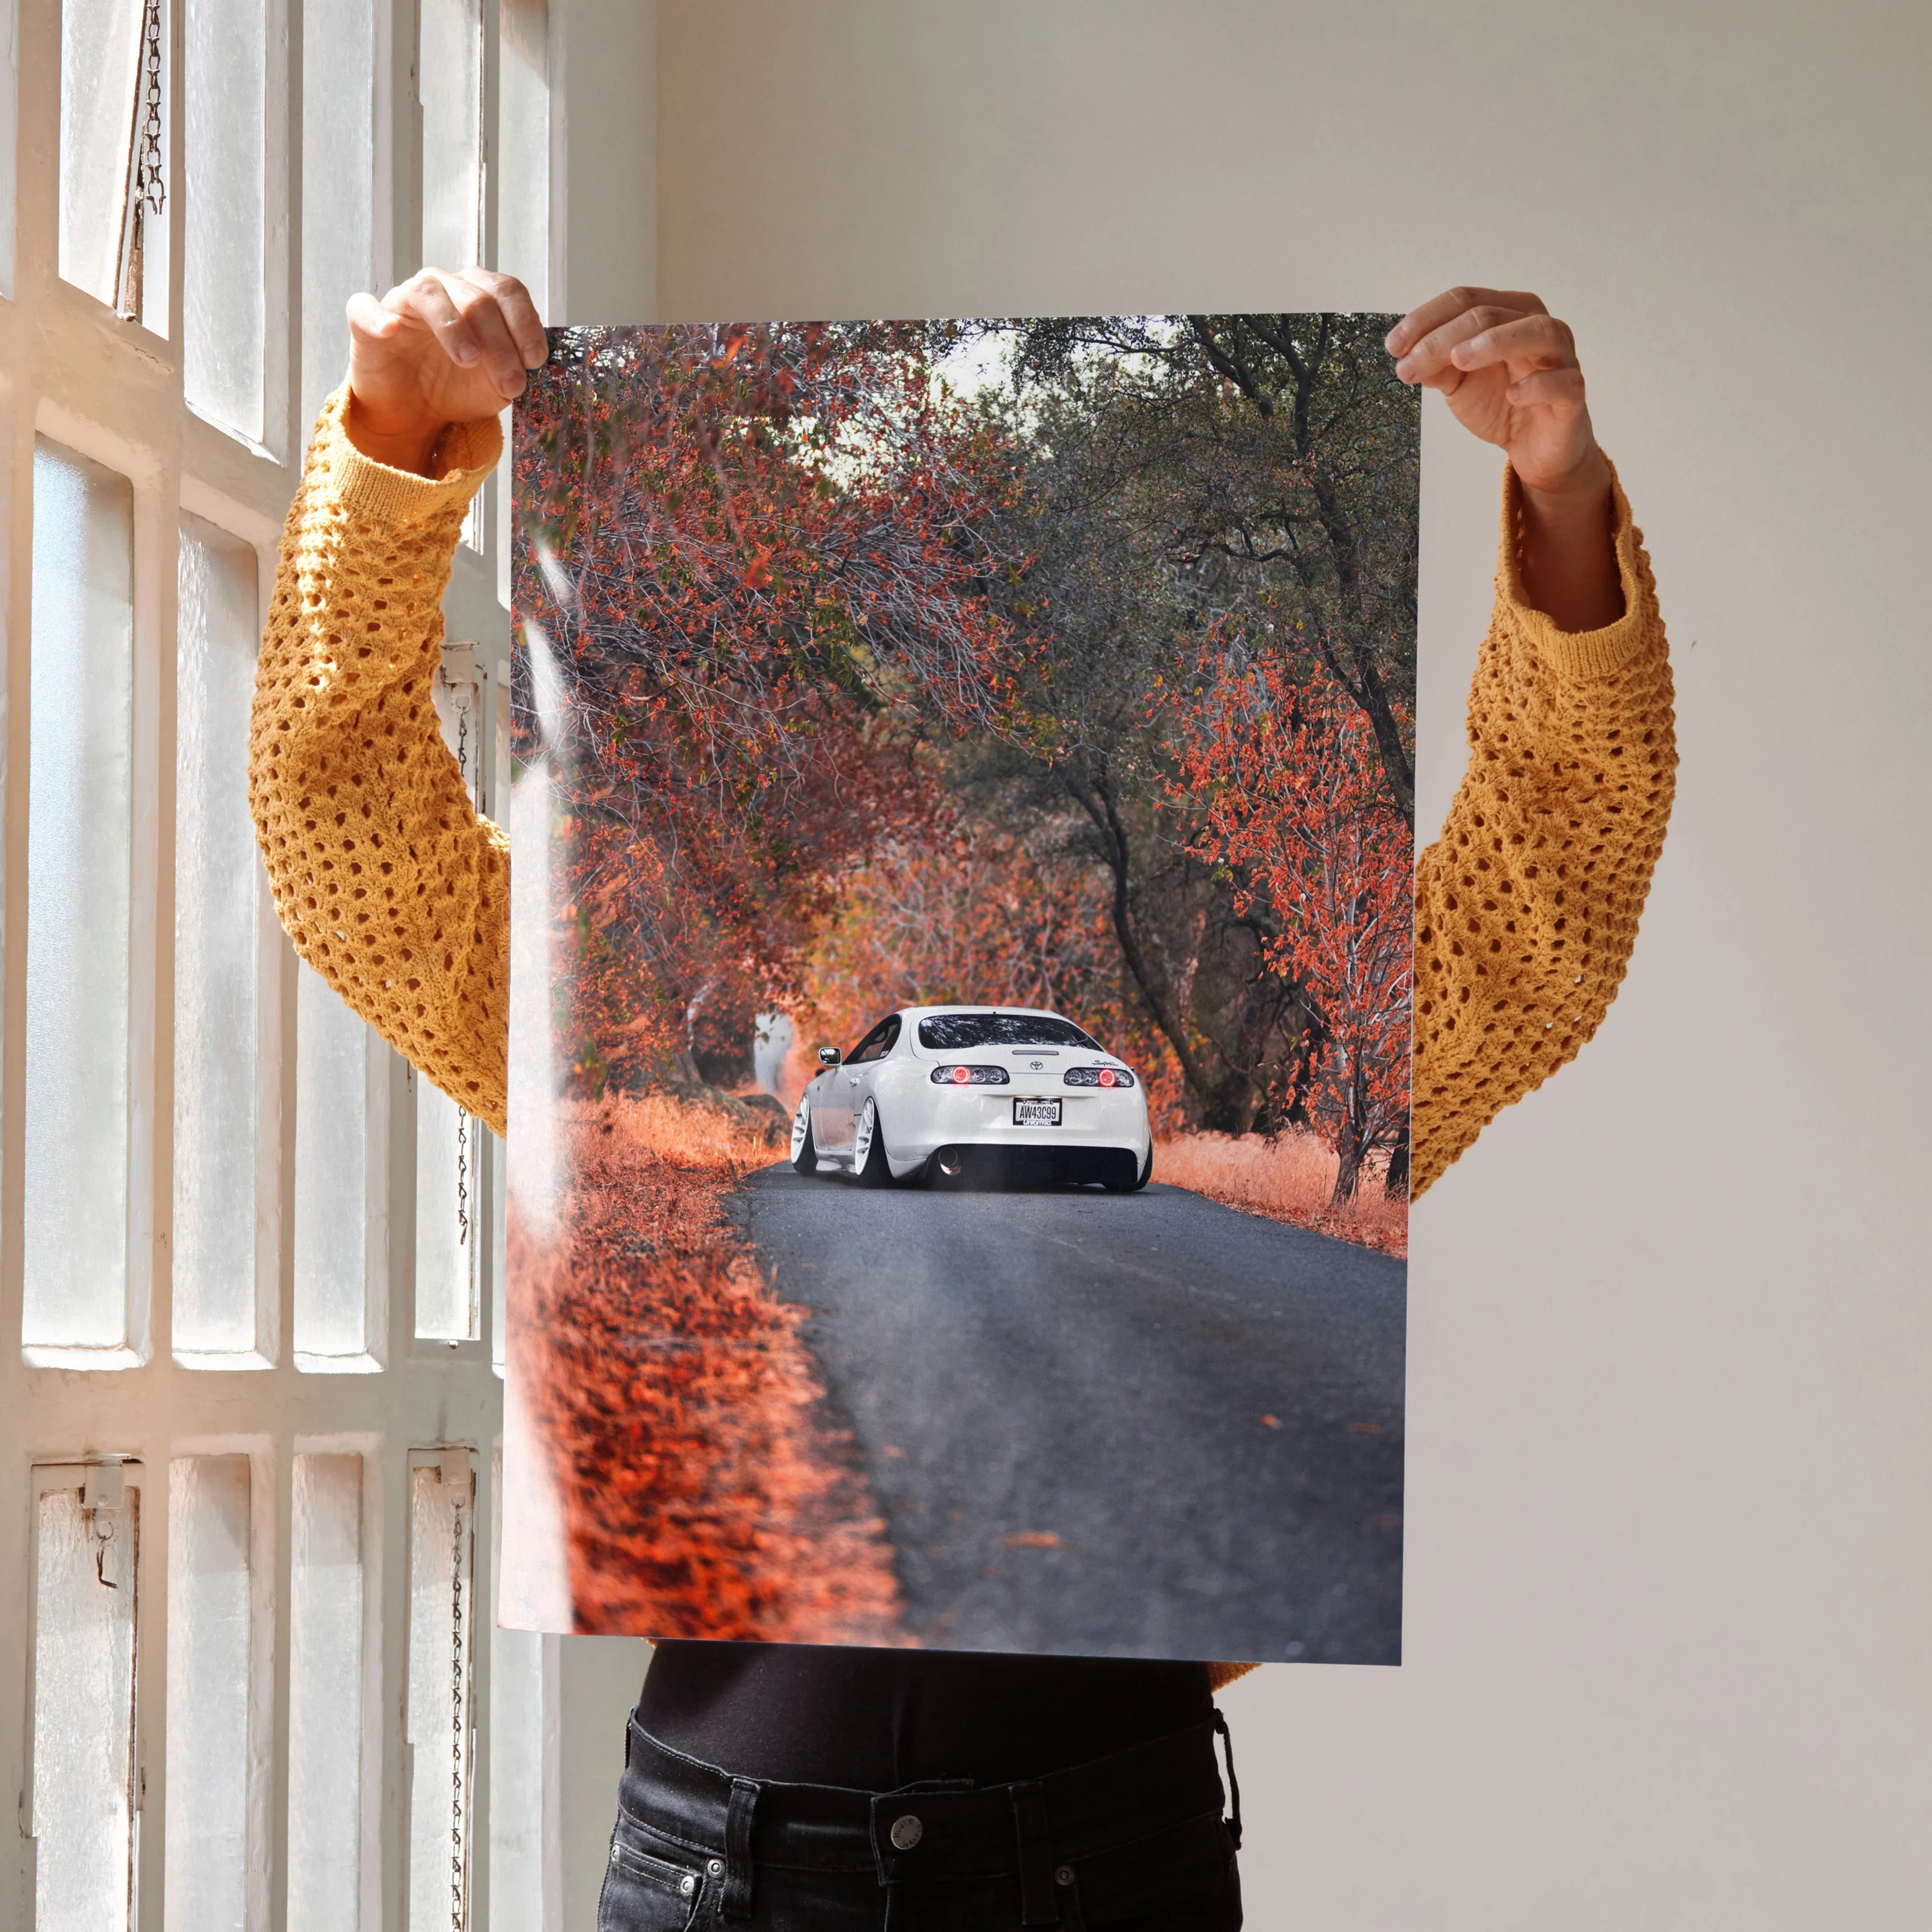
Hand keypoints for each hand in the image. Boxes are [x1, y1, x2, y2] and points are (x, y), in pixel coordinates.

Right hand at [344, 268, 547, 474]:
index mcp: (478, 295)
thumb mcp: (496, 384)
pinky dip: (378, 316)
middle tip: (510, 383)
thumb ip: (514, 368)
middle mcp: (443, 288)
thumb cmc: (457, 387)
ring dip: (454, 327)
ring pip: (430, 293)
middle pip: (477, 297)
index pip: (507, 291)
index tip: (535, 361)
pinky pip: (365, 307)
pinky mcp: (366, 320)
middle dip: (500, 343)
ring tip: (469, 360)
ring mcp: (404, 300)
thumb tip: (529, 363)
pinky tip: (391, 330)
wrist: (414, 413)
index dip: (525, 323)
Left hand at [1387, 287, 1621, 629]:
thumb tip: (1405, 355)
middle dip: (1444, 337)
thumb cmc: (1500, 403)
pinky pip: (1563, 382)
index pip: (1466, 299)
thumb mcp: (1458, 382)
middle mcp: (1538, 326)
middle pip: (1491, 314)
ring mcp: (1561, 358)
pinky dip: (1538, 385)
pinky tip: (1512, 394)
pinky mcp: (1573, 394)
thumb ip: (1436, 365)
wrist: (1534, 448)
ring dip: (1495, 342)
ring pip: (1537, 332)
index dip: (1426, 319)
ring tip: (1459, 360)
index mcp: (1509, 314)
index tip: (1393, 346)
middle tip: (1410, 364)